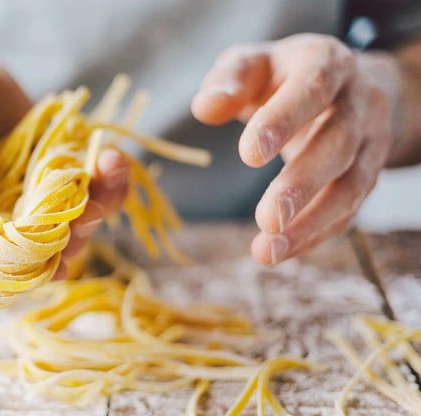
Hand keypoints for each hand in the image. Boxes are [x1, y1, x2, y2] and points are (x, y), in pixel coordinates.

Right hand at [0, 35, 128, 276]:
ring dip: (96, 207)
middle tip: (91, 211)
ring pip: (66, 222)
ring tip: (112, 172)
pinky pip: (80, 187)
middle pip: (35, 250)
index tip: (57, 264)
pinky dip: (103, 179)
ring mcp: (24, 197)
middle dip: (70, 237)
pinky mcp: (49, 173)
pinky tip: (112, 159)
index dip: (22, 272)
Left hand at [191, 34, 403, 264]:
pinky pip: (349, 210)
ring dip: (311, 222)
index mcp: (327, 63)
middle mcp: (359, 101)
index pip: (312, 89)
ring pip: (352, 185)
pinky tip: (279, 251)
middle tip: (267, 219)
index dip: (283, 121)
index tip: (248, 156)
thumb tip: (205, 108)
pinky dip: (315, 234)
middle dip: (303, 184)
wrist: (340, 84)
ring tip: (268, 250)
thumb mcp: (252, 64)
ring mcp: (370, 141)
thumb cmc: (281, 75)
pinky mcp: (368, 174)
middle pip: (338, 144)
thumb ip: (228, 80)